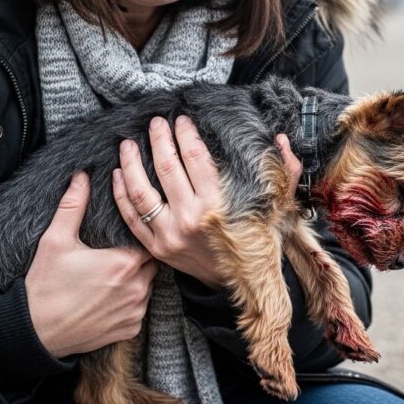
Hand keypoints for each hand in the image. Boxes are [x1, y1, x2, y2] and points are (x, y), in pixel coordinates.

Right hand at [25, 172, 156, 357]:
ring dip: (138, 281)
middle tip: (118, 255)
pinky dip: (131, 304)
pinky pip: (141, 310)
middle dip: (139, 258)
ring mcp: (136, 311)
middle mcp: (138, 287)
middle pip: (152, 263)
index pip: (148, 239)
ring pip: (149, 287)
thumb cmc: (45, 285)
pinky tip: (111, 299)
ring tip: (113, 277)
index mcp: (125, 262)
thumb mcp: (55, 240)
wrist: (34, 332)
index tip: (124, 236)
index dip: (139, 235)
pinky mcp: (131, 329)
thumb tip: (82, 176)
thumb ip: (73, 205)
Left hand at [114, 116, 302, 287]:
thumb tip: (281, 138)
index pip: (196, 158)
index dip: (186, 134)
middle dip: (159, 139)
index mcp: (218, 204)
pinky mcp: (156, 248)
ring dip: (132, 162)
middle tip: (155, 122)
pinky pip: (131, 217)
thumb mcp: (279, 205)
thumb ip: (285, 170)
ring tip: (128, 143)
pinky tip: (118, 173)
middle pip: (166, 167)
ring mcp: (169, 234)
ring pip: (141, 191)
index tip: (181, 120)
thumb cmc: (259, 240)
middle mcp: (191, 218)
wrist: (244, 283)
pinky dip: (120, 193)